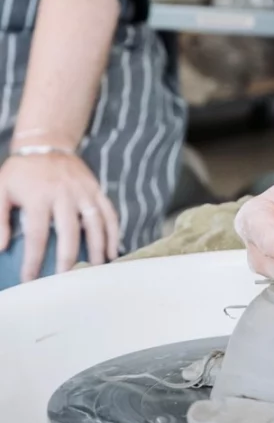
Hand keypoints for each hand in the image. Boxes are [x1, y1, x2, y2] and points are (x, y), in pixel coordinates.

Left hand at [0, 152, 119, 281]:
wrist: (48, 142)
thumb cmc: (22, 171)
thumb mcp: (1, 188)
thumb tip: (1, 247)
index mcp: (40, 195)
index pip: (37, 234)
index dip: (34, 259)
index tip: (30, 278)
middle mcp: (64, 193)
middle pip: (69, 231)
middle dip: (68, 258)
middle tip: (65, 280)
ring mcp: (83, 191)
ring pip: (95, 222)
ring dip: (97, 247)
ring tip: (94, 270)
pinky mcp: (96, 189)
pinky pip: (109, 212)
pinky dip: (113, 232)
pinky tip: (113, 251)